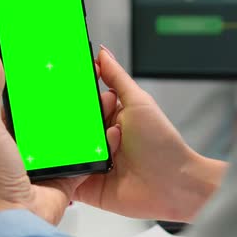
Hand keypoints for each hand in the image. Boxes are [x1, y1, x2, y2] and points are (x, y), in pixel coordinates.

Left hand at [0, 48, 120, 224]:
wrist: (22, 213)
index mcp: (10, 129)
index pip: (26, 97)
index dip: (38, 80)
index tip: (51, 62)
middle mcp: (32, 141)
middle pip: (55, 111)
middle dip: (70, 95)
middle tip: (83, 77)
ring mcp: (52, 155)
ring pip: (75, 128)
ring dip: (88, 114)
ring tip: (100, 97)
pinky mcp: (71, 169)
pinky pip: (89, 151)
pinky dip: (100, 140)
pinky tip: (107, 127)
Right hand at [74, 47, 226, 221]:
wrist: (172, 184)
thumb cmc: (161, 143)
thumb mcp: (138, 101)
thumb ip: (117, 77)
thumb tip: (102, 53)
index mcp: (110, 115)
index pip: (84, 100)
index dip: (77, 92)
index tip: (71, 83)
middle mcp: (98, 137)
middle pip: (72, 122)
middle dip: (77, 119)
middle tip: (98, 122)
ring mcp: (91, 160)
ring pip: (66, 146)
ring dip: (78, 143)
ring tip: (105, 145)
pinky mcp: (85, 184)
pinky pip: (64, 174)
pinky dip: (66, 168)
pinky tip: (82, 161)